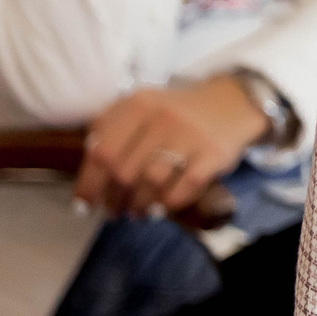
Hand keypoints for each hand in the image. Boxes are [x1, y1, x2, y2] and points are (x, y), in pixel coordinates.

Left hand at [73, 76, 266, 216]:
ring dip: (140, 205)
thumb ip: (109, 132)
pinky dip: (169, 203)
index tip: (85, 205)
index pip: (102, 152)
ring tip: (137, 212)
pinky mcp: (214, 154)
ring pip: (152, 183)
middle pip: (124, 172)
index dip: (89, 184)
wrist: (231, 103)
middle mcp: (162, 117)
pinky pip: (184, 188)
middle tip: (115, 211)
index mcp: (137, 104)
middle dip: (115, 199)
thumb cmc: (174, 114)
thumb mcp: (139, 108)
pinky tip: (163, 207)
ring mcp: (190, 135)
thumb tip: (88, 181)